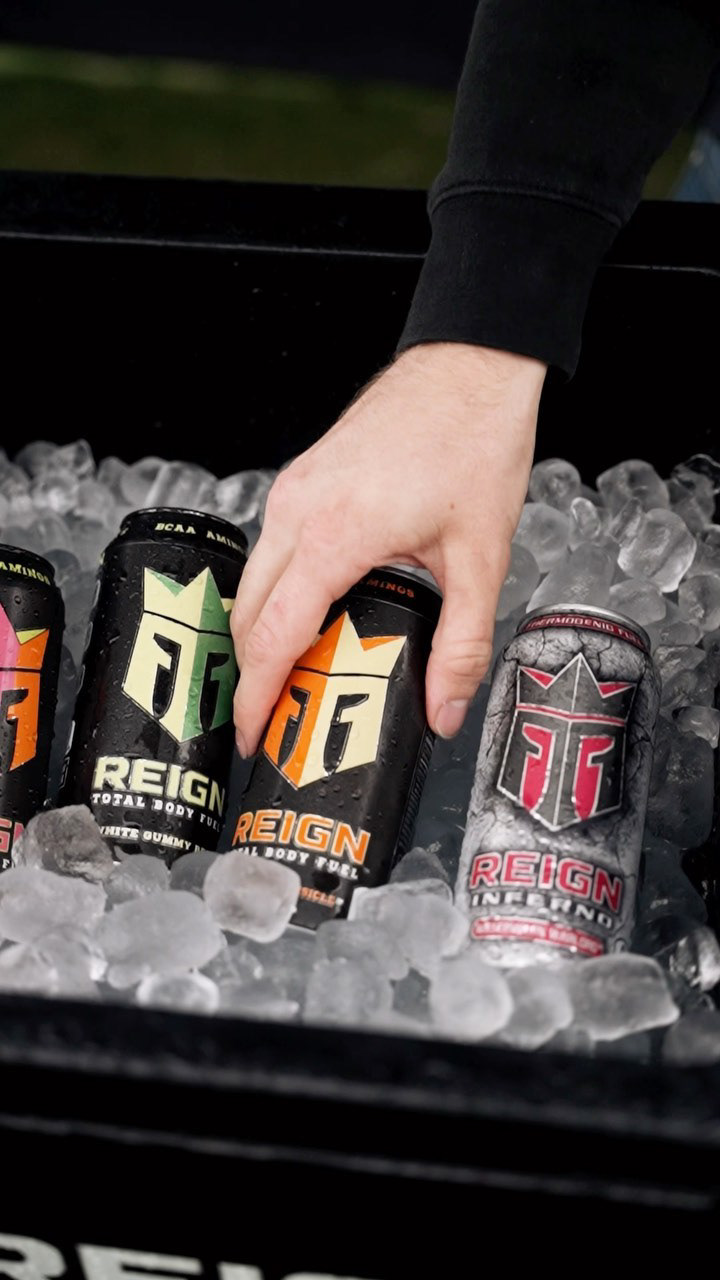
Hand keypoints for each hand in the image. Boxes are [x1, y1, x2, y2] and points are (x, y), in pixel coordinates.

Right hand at [231, 341, 545, 756]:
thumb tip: (444, 709)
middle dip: (250, 674)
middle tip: (272, 721)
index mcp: (333, 535)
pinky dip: (275, 593)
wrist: (469, 368)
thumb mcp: (481, 559)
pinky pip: (271, 549)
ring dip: (260, 632)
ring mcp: (294, 490)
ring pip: (252, 580)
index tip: (251, 735)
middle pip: (246, 613)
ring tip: (291, 678)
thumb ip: (462, 644)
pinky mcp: (303, 479)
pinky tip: (311, 616)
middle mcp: (298, 510)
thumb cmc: (473, 444)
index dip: (255, 695)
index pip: (271, 635)